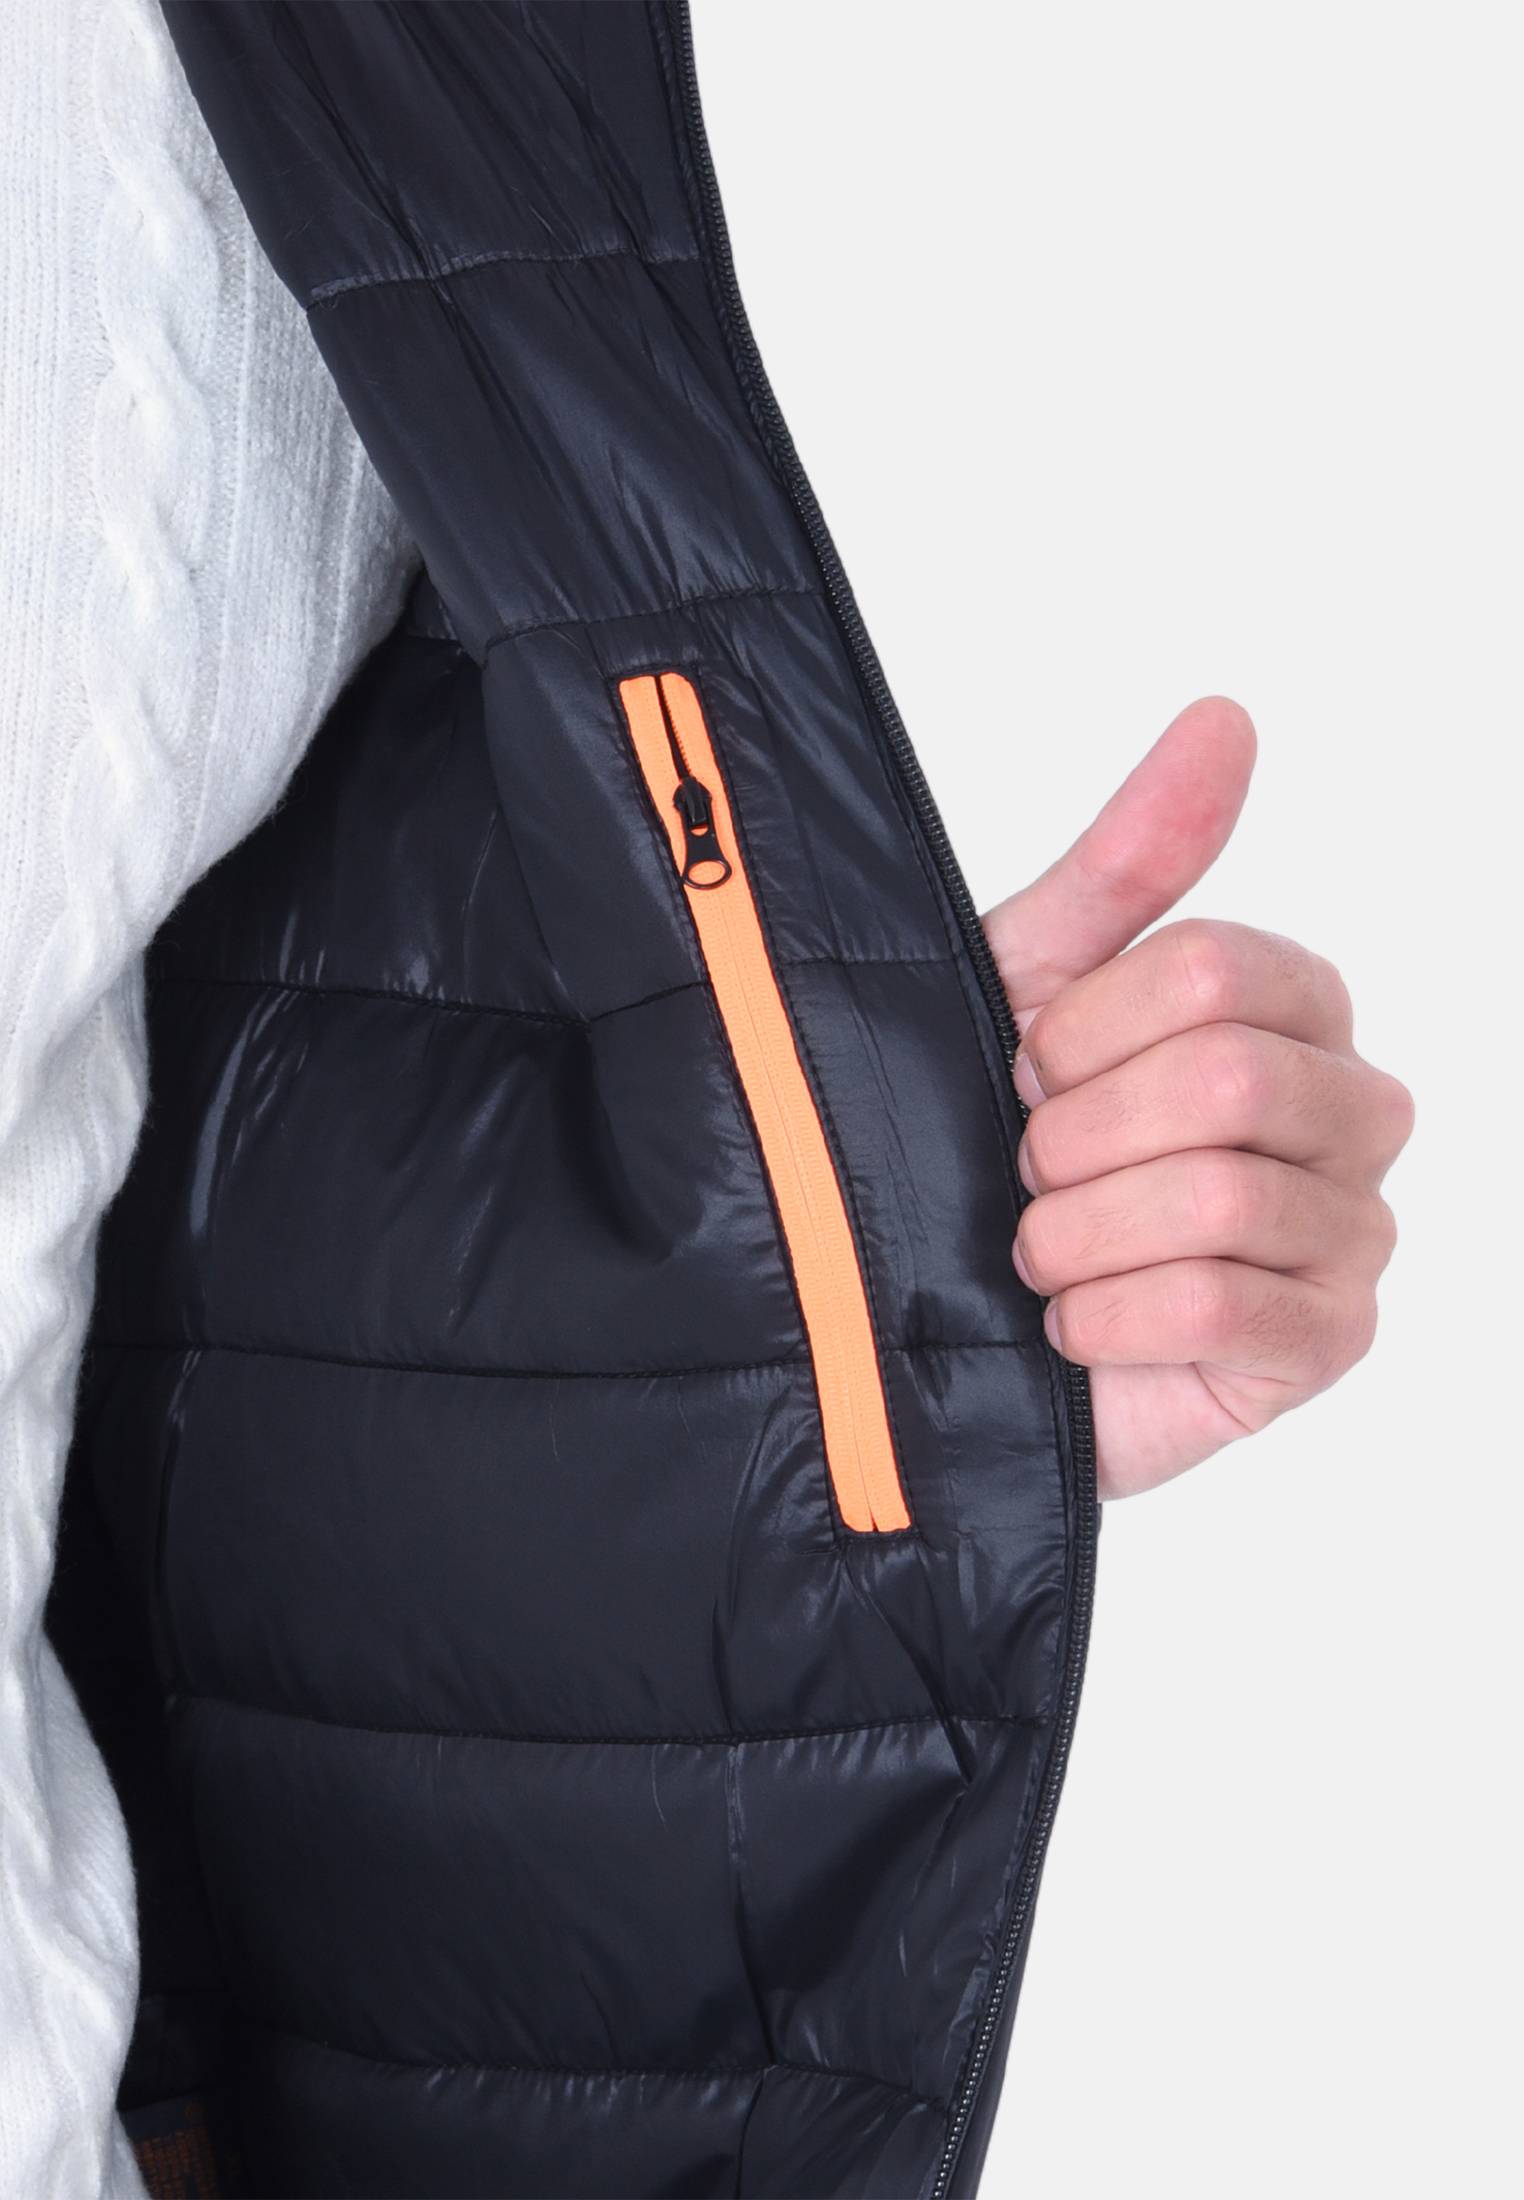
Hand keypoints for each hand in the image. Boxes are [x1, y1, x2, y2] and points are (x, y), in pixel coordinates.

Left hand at [983, 699, 1412, 1498]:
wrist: (941, 1322)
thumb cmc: (992, 1147)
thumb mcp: (1033, 986)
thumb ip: (1131, 863)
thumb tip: (1225, 717)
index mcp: (1294, 1011)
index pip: (1215, 973)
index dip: (1085, 1029)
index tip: (1029, 1070)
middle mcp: (1350, 1111)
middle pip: (1230, 1077)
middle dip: (1080, 1133)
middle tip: (1030, 1170)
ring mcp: (1350, 1232)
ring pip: (1222, 1196)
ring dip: (1080, 1229)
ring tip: (1040, 1250)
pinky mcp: (1323, 1344)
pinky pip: (1218, 1307)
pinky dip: (1103, 1314)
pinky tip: (1070, 1323)